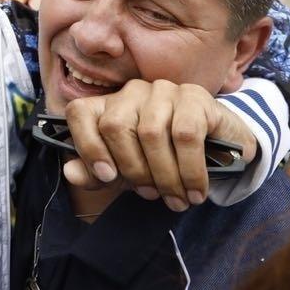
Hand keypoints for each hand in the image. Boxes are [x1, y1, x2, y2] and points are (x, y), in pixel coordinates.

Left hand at [62, 80, 257, 211]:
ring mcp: (163, 91)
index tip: (106, 177)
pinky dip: (189, 169)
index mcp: (108, 105)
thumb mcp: (127, 172)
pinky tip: (195, 190)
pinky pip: (185, 134)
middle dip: (132, 169)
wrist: (219, 151)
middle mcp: (132, 91)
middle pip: (115, 126)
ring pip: (150, 132)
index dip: (87, 146)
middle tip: (151, 194)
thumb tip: (70, 173)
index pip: (79, 112)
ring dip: (164, 175)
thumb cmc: (164, 160)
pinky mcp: (195, 97)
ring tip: (176, 199)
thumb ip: (97, 174)